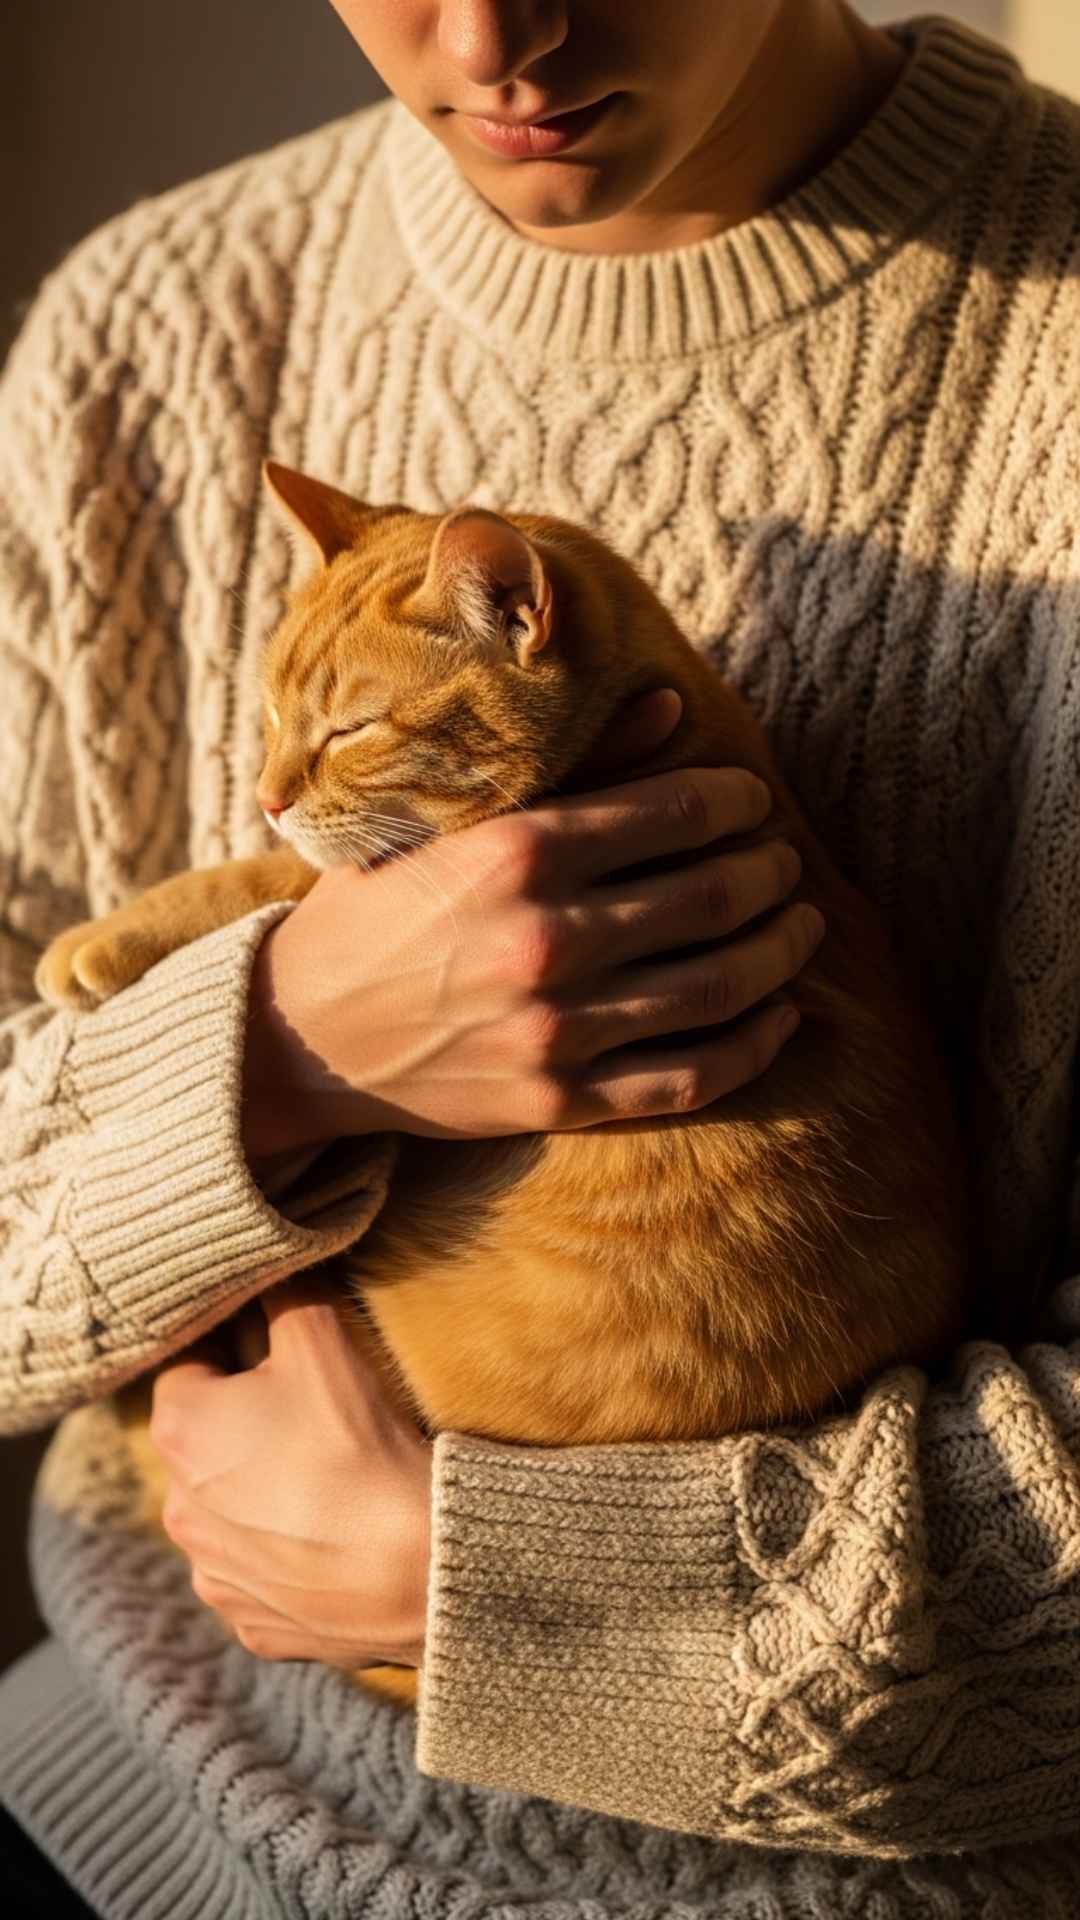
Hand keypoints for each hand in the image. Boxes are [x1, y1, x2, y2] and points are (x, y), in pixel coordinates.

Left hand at [152, 1277, 432, 1668]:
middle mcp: (177, 1508)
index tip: (281, 1354)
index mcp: (180, 1427)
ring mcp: (212, 1574)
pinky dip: (287, 1557)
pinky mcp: (251, 1623)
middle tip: (314, 1416)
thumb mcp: (320, 1336)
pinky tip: (334, 1541)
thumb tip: (271, 1270)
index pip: (190, 1364)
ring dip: (262, 1495)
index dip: (236, 1350)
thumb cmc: (356, 1442)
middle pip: (207, 1442)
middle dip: (247, 1425)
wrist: (412, 1563)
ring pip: (228, 1513)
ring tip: (330, 1483)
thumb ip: (283, 1293)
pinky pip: (260, 1575)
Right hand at [241, 686, 822, 1157]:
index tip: (752, 796)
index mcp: (515, 852)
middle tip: (786, 861)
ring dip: (782, 952)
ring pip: (720, 987)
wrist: (298, 1037)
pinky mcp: (558, 1099)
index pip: (675, 812)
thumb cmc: (377, 909)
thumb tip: (676, 707)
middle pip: (713, 896)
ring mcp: (555, 1028)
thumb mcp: (450, 820)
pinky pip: (691, 1078)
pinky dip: (753, 1047)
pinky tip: (781, 1017)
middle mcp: (543, 939)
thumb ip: (571, 767)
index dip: (735, 799)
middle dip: (771, 871)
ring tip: (801, 927)